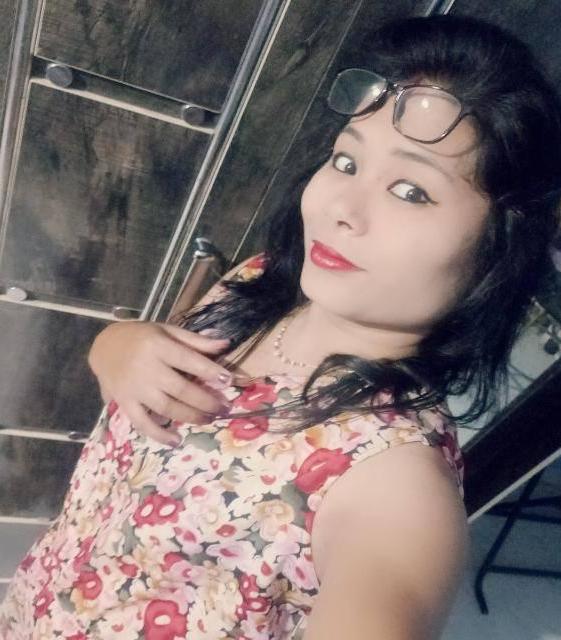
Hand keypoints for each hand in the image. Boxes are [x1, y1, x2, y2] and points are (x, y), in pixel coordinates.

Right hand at [88, 321, 248, 445]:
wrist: (103, 346)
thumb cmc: (141, 336)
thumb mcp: (167, 331)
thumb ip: (195, 340)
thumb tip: (225, 344)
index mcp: (158, 346)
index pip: (189, 360)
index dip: (210, 372)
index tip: (228, 381)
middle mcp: (146, 368)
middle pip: (181, 389)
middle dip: (206, 401)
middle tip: (224, 408)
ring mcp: (134, 388)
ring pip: (166, 408)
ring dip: (190, 417)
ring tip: (209, 420)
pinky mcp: (124, 403)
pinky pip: (142, 423)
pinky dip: (158, 435)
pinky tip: (176, 441)